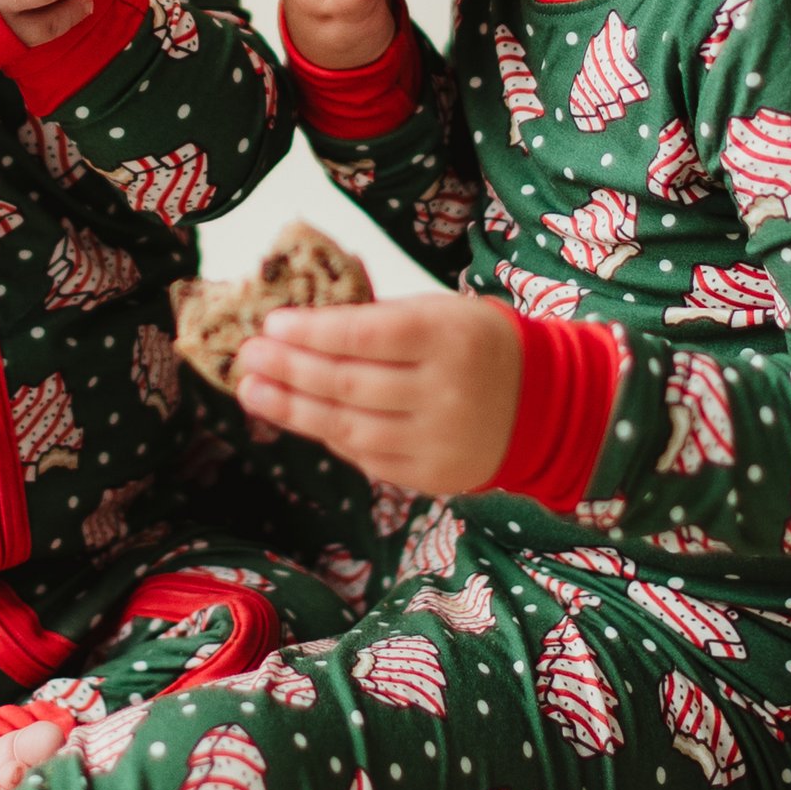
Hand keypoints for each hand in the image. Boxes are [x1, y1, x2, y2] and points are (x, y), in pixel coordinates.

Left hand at [234, 293, 522, 500]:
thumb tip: (301, 317)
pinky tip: (298, 416)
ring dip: (291, 409)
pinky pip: (365, 457)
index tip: (271, 323)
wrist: (544, 406)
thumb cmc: (477, 345)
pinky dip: (327, 435)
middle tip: (246, 357)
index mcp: (448, 338)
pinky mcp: (431, 477)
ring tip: (252, 391)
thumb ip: (378, 315)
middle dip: (288, 370)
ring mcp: (437, 441)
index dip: (312, 330)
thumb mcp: (440, 312)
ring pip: (348, 427)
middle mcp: (444, 392)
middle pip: (348, 384)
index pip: (366, 333)